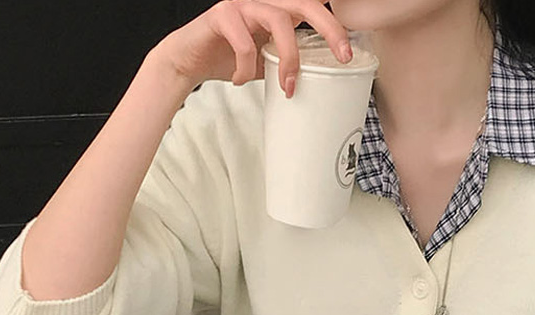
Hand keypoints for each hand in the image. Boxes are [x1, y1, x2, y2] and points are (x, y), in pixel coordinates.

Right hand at [155, 0, 352, 94]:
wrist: (187, 61)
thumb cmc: (227, 59)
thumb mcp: (265, 64)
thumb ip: (286, 63)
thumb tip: (313, 85)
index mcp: (276, 12)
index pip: (311, 9)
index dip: (332, 24)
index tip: (347, 51)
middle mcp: (262, 2)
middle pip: (303, 3)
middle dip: (328, 27)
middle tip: (341, 55)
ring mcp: (242, 5)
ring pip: (278, 19)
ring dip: (289, 57)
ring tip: (287, 87)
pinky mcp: (222, 15)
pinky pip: (244, 42)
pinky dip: (246, 68)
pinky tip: (239, 79)